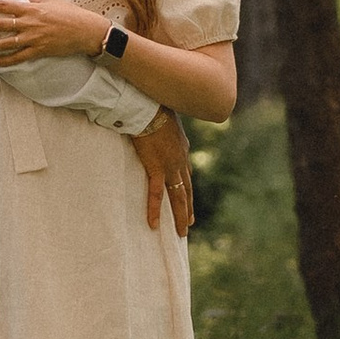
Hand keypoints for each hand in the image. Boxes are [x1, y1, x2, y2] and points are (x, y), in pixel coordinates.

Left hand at [0, 0, 112, 64]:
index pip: (3, 5)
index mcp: (31, 8)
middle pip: (0, 24)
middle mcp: (29, 23)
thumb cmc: (69, 12)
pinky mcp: (39, 51)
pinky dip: (6, 60)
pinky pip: (19, 57)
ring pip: (6, 43)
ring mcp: (34, 39)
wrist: (86, 31)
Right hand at [133, 112, 194, 235]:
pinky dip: (154, 210)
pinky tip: (153, 225)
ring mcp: (170, 167)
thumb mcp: (163, 117)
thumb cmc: (153, 107)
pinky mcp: (156, 169)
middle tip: (190, 221)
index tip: (187, 197)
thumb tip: (156, 124)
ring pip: (178, 197)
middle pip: (187, 189)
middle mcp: (180, 160)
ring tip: (182, 231)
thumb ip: (163, 128)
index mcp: (182, 148)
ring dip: (180, 215)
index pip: (186, 172)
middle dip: (188, 206)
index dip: (186, 187)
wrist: (149, 107)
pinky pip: (156, 195)